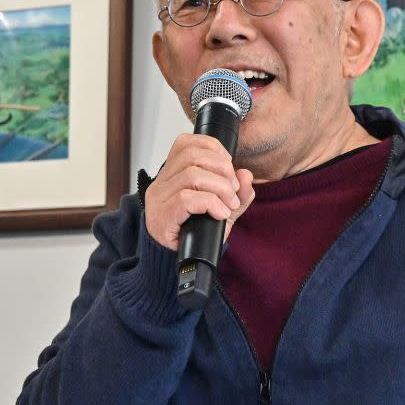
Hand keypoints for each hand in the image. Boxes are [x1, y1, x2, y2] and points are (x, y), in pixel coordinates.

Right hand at [145, 134, 255, 250]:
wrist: (179, 262)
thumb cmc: (196, 233)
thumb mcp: (222, 208)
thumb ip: (237, 192)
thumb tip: (246, 175)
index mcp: (171, 174)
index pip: (185, 142)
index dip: (212, 147)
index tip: (228, 165)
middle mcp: (161, 182)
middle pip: (192, 155)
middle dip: (222, 169)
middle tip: (233, 190)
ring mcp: (159, 198)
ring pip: (192, 175)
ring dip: (220, 188)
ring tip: (228, 204)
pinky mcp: (163, 215)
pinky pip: (188, 198)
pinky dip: (211, 203)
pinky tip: (220, 213)